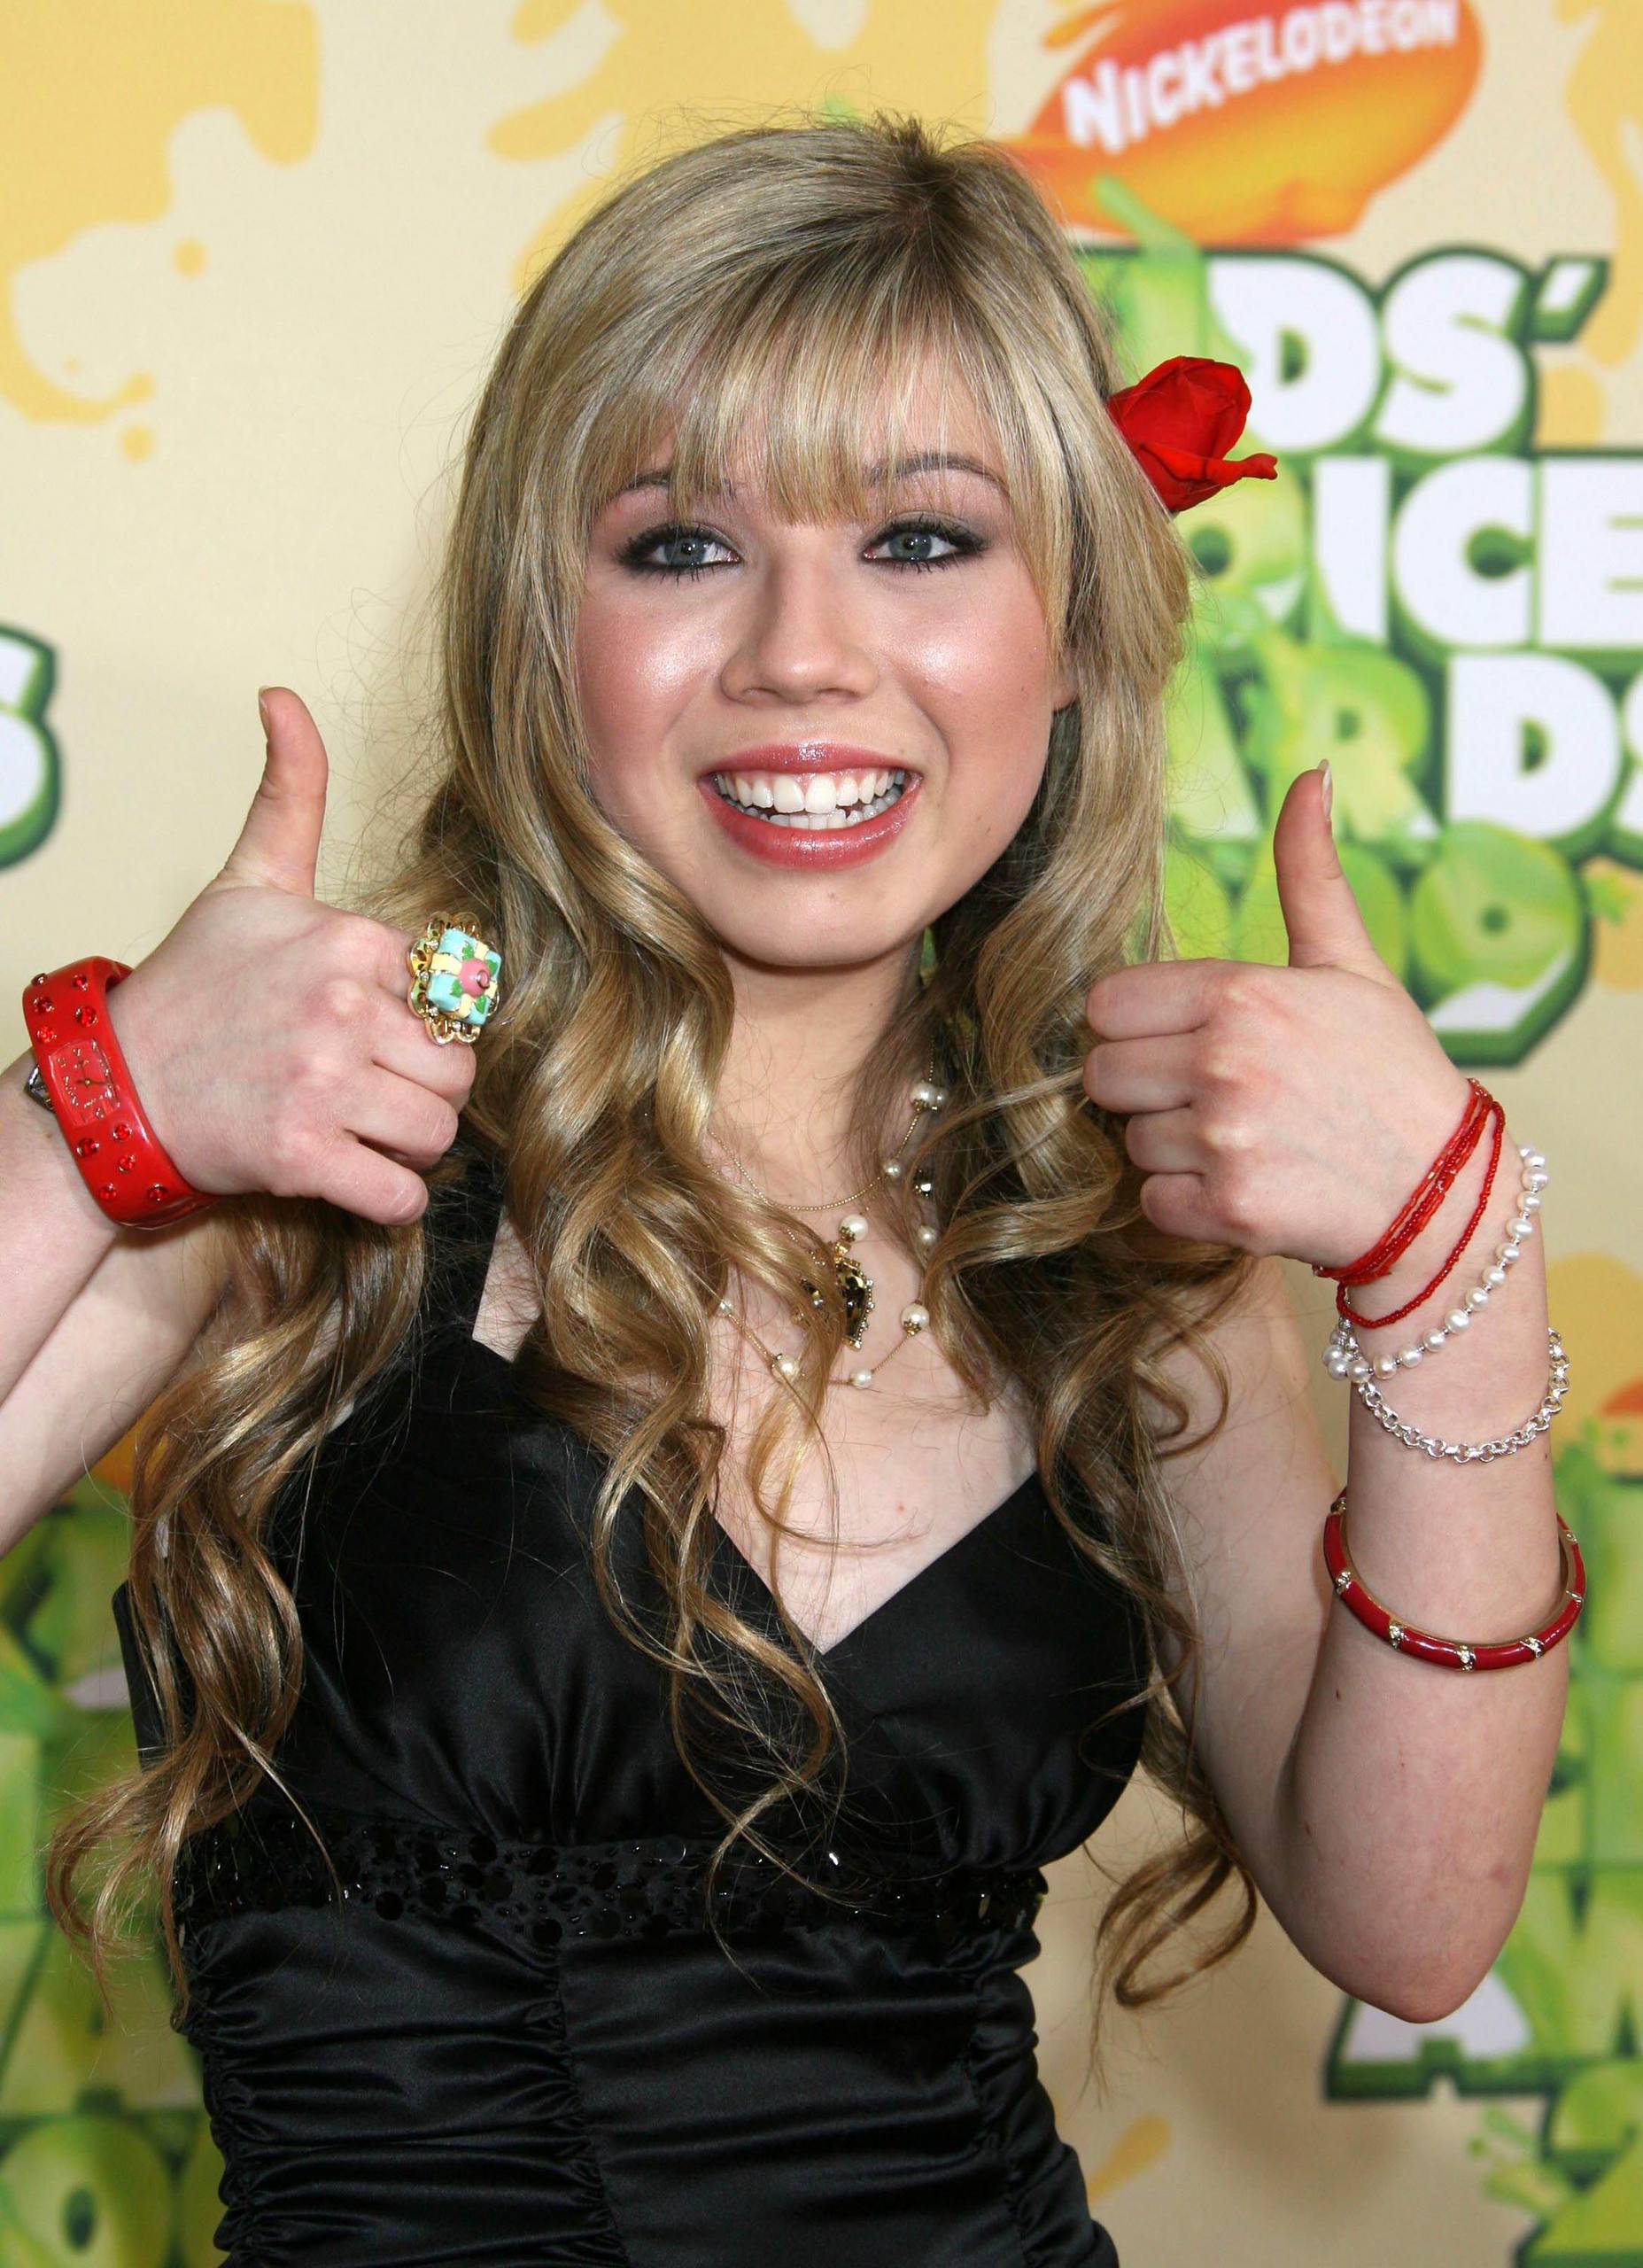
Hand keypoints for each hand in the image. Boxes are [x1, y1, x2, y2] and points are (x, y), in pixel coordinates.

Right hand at [103, 687, 477, 1225]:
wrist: (116, 1083)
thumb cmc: (193, 985)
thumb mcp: (248, 883)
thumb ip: (290, 795)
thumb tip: (281, 696)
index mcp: (349, 941)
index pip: (455, 998)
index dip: (424, 1024)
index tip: (375, 1033)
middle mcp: (342, 1008)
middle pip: (457, 1071)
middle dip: (425, 1090)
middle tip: (373, 1093)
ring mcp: (322, 1083)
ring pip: (438, 1131)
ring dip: (411, 1146)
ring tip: (363, 1133)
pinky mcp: (302, 1155)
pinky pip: (400, 1194)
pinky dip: (391, 1200)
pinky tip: (357, 1179)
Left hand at [1080, 767, 1475, 1269]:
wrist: (1445, 1190)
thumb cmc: (1393, 1070)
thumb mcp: (1352, 963)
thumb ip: (1309, 874)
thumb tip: (1309, 775)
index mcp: (1242, 993)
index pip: (1105, 1005)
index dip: (1137, 1026)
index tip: (1182, 1039)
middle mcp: (1223, 1061)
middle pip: (1102, 1074)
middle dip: (1145, 1086)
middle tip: (1212, 1094)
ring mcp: (1223, 1138)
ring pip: (1129, 1141)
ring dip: (1171, 1147)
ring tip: (1243, 1139)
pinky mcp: (1227, 1209)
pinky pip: (1153, 1203)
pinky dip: (1188, 1203)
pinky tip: (1244, 1183)